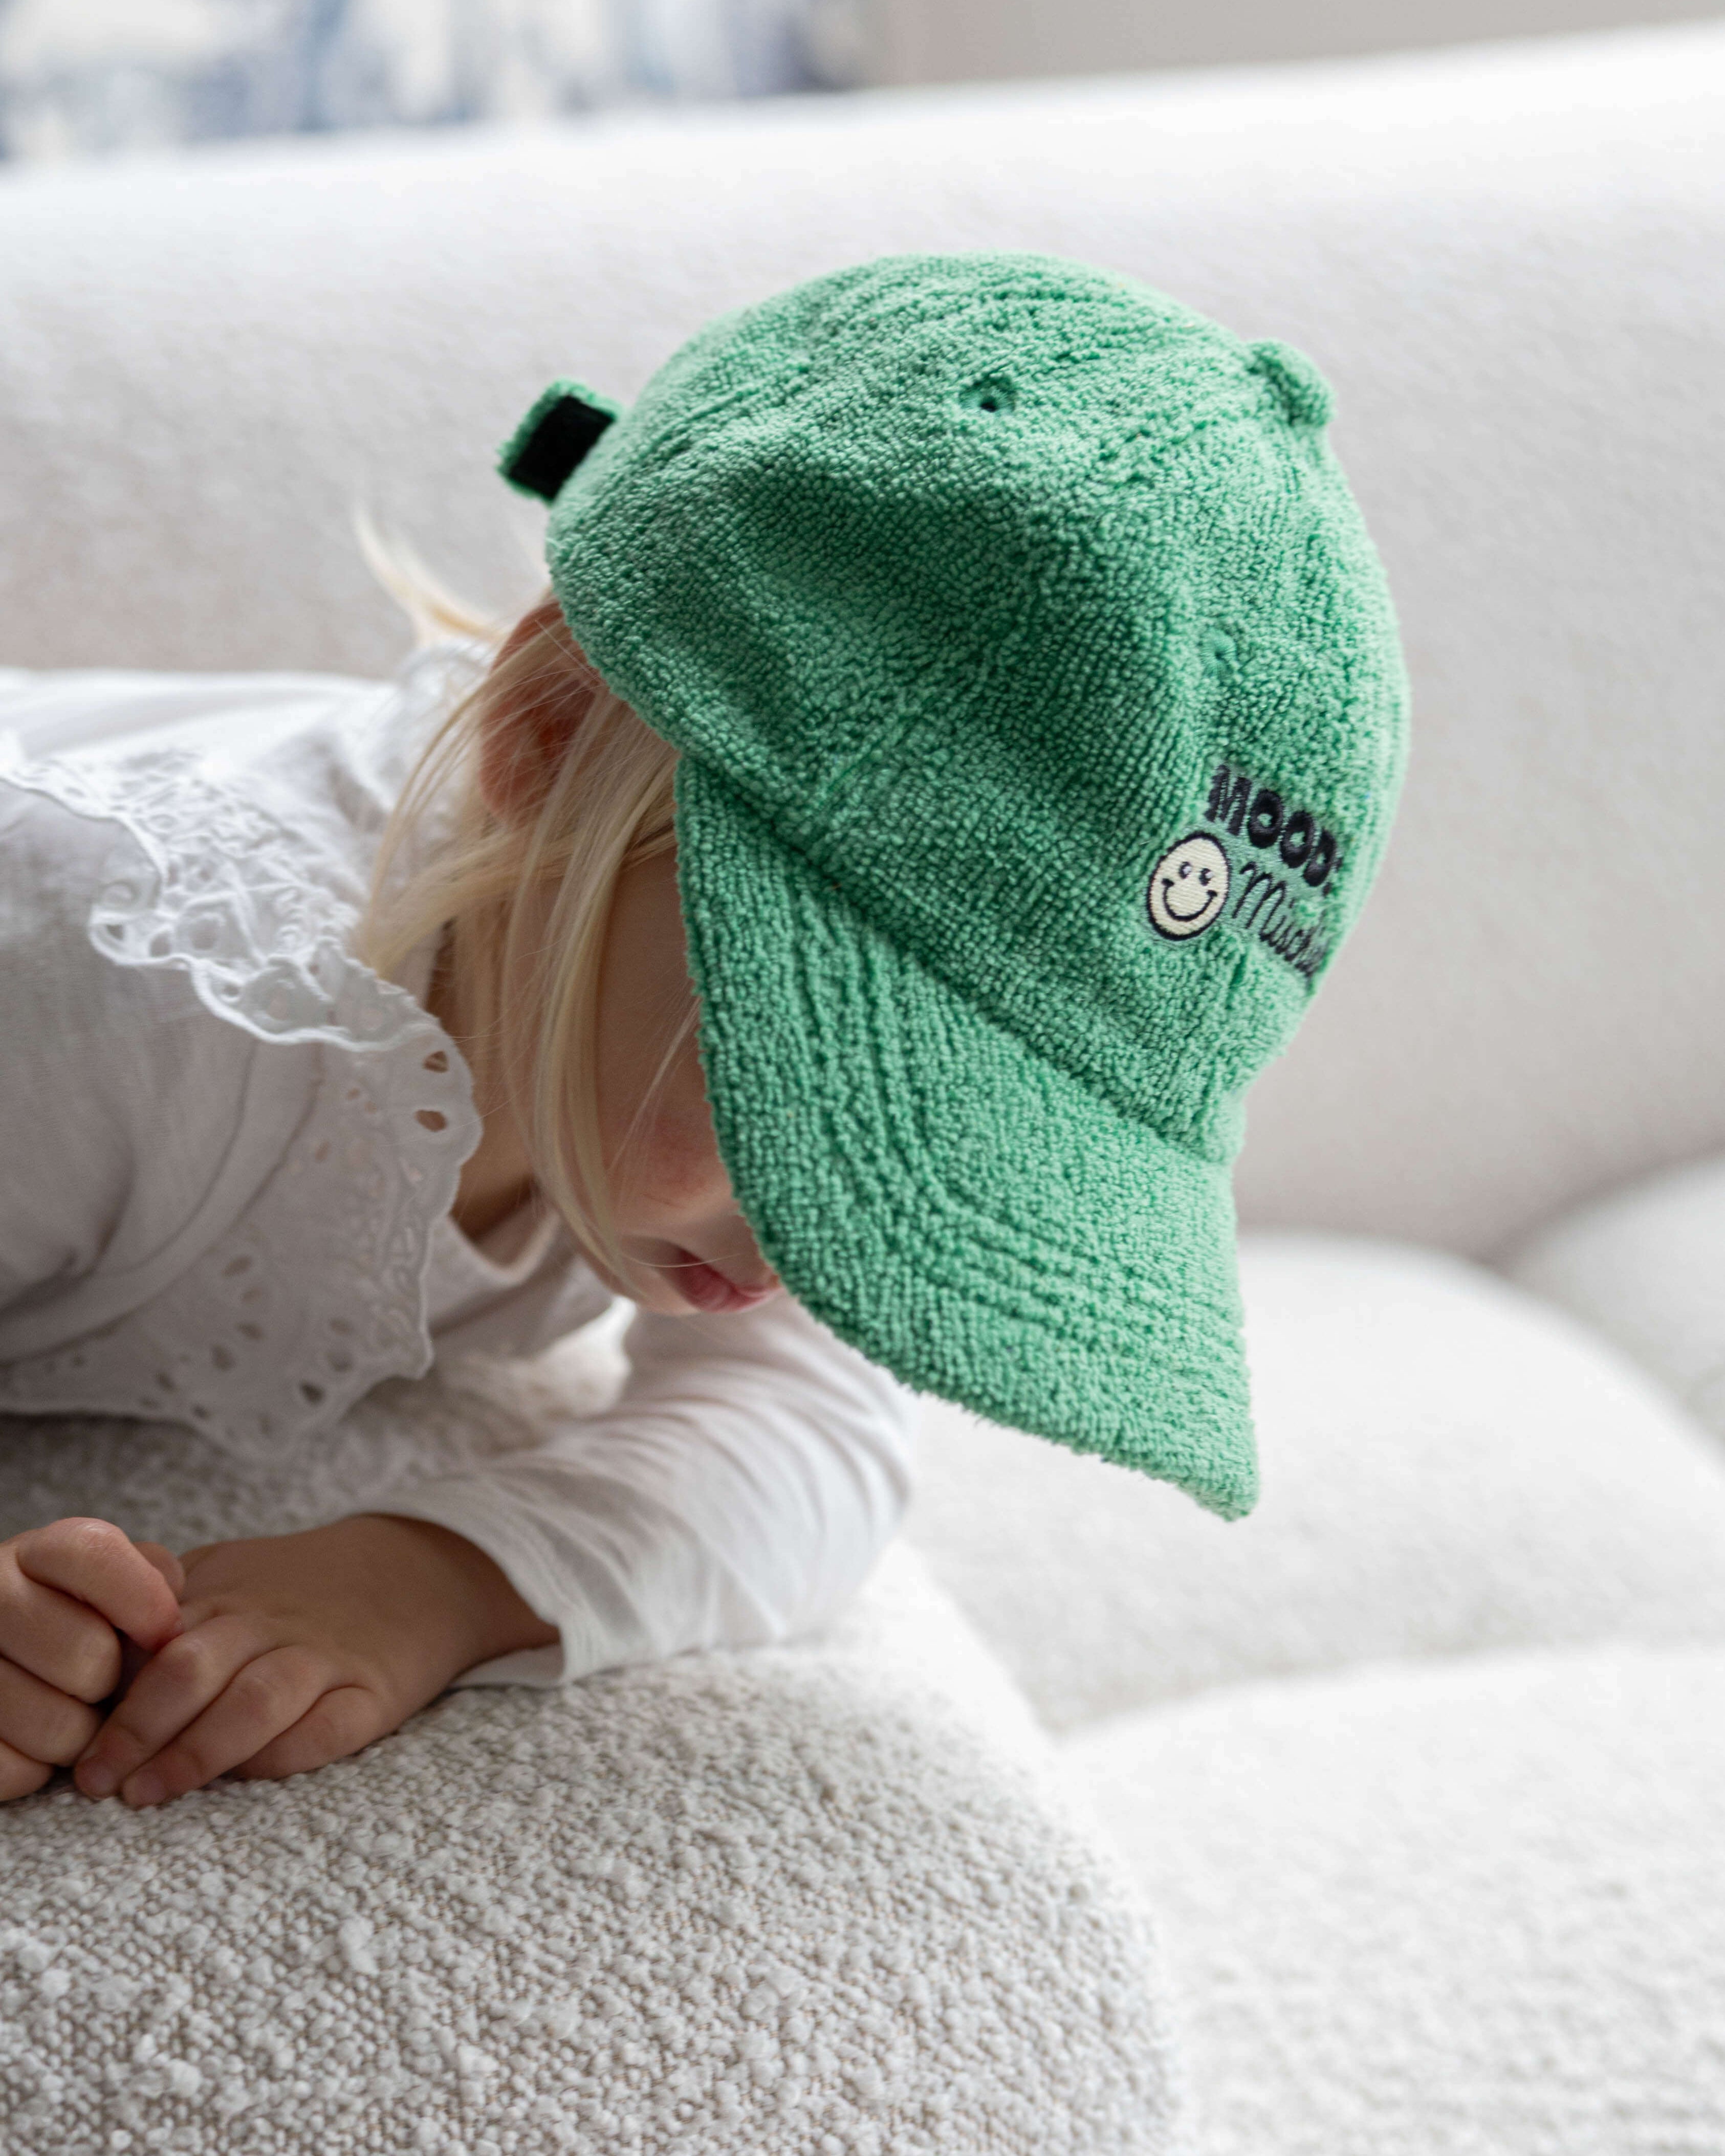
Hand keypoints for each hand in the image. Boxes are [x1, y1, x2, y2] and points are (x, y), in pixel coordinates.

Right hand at [0, 1519, 183, 1800]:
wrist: (3, 1656)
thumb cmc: (73, 1623)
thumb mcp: (110, 1582)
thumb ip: (147, 1575)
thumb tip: (171, 1597)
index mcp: (32, 1554)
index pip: (95, 1555)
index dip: (144, 1600)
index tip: (165, 1634)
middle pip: (86, 1654)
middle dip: (110, 1682)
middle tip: (101, 1686)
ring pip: (56, 1726)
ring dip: (80, 1736)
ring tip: (68, 1716)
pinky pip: (15, 1769)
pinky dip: (35, 1769)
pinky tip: (28, 1742)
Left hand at [74, 1515, 558, 1807]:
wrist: (419, 1569)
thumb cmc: (302, 1587)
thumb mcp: (228, 1571)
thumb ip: (164, 1607)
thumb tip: (92, 1669)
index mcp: (225, 1593)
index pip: (151, 1642)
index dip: (110, 1699)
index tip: (79, 1747)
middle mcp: (272, 1621)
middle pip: (192, 1670)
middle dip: (136, 1732)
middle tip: (101, 1782)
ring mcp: (325, 1656)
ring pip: (253, 1702)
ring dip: (194, 1754)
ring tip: (149, 1794)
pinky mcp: (373, 1693)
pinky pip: (324, 1730)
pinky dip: (281, 1756)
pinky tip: (247, 1776)